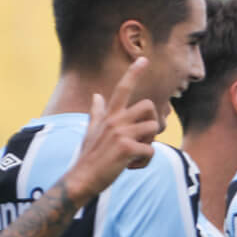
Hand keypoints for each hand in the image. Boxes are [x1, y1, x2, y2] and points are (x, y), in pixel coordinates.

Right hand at [63, 57, 159, 203]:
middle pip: (150, 108)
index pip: (123, 89)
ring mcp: (120, 132)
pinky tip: (129, 166)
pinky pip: (151, 152)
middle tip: (139, 140)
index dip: (134, 73)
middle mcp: (115, 119)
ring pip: (154, 130)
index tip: (145, 59)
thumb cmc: (90, 156)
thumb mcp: (91, 131)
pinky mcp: (127, 147)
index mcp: (109, 115)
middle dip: (152, 124)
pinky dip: (145, 163)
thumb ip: (96, 112)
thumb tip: (97, 95)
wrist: (82, 178)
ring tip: (132, 155)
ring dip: (149, 146)